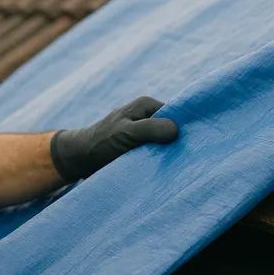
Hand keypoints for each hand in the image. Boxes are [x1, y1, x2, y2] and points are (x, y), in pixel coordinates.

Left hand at [50, 96, 178, 182]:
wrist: (80, 159)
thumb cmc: (101, 143)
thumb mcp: (127, 133)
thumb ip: (151, 129)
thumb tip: (177, 131)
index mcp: (146, 105)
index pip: (176, 113)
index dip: (184, 128)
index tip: (193, 145)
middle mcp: (146, 115)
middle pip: (172, 129)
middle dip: (177, 142)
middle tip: (186, 158)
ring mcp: (143, 132)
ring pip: (165, 143)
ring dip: (168, 154)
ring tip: (176, 166)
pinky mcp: (139, 146)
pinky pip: (156, 152)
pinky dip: (159, 160)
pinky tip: (164, 169)